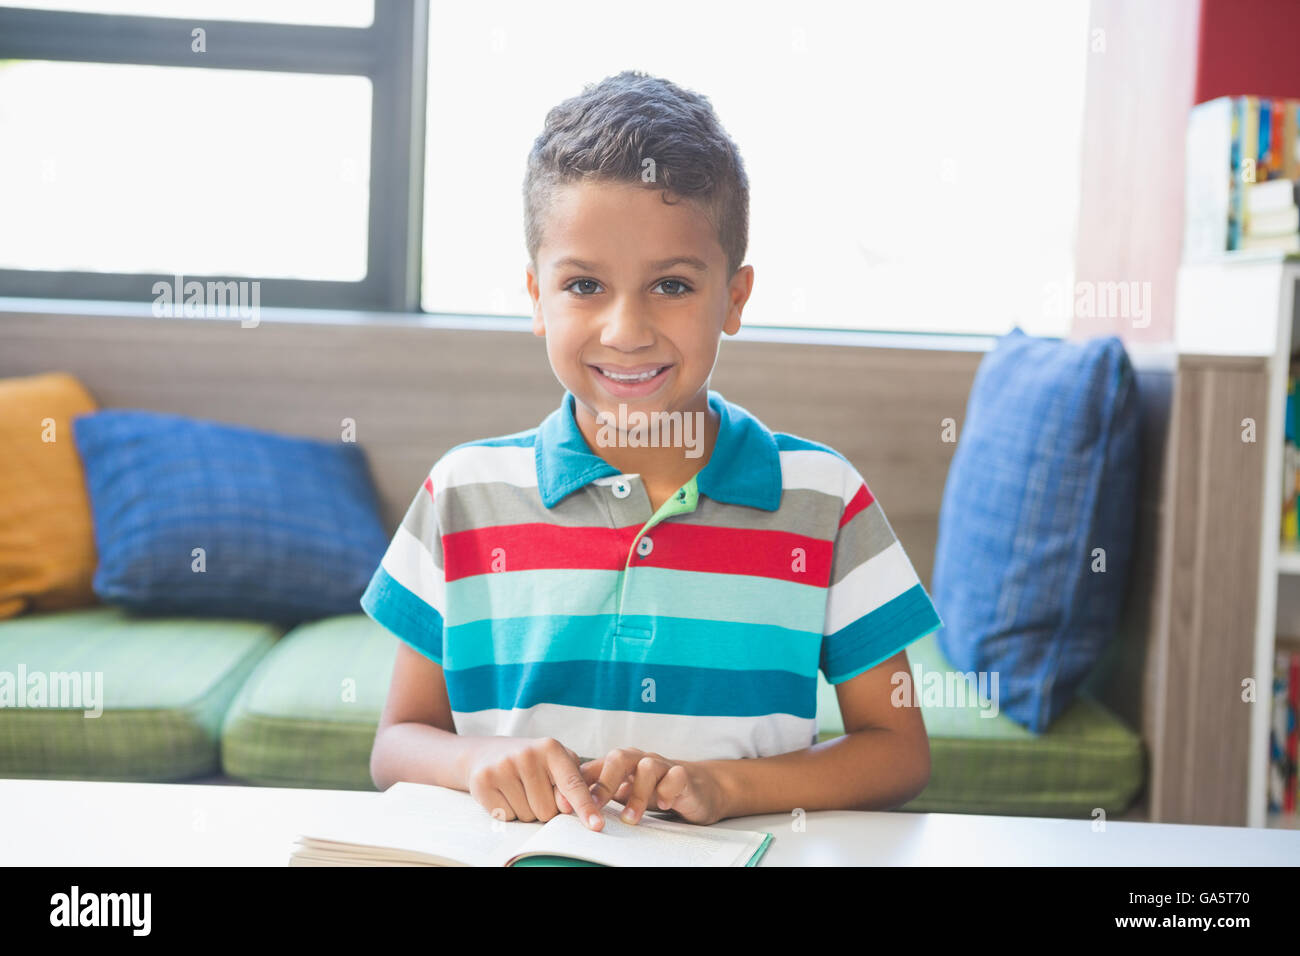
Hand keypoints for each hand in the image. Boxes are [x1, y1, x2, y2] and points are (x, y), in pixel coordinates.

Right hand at [464, 736, 604, 829]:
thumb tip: (568, 808)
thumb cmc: (530, 762)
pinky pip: (506, 817)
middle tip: (533, 789)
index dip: (585, 806)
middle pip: (548, 810)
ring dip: (525, 811)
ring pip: (527, 816)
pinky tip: (503, 793)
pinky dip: (507, 812)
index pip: (572, 784)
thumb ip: (570, 783)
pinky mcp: (483, 781)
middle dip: (544, 808)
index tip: (596, 825)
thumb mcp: (555, 763)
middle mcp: (527, 754)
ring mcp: (503, 767)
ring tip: (518, 789)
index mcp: (551, 748)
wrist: (486, 752)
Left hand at [559, 748, 726, 825]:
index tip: (567, 807)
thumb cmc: (655, 788)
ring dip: (637, 794)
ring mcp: (663, 765)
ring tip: (630, 818)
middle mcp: (640, 760)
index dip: (580, 784)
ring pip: (647, 767)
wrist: (698, 786)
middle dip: (604, 782)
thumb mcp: (624, 791)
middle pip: (618, 758)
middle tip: (595, 806)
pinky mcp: (684, 775)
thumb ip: (599, 792)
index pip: (596, 766)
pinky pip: (676, 775)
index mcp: (621, 764)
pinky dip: (668, 790)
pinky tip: (664, 805)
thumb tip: (564, 803)